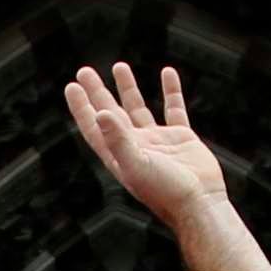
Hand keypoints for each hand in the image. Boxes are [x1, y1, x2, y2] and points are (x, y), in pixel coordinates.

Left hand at [64, 62, 265, 270]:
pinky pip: (174, 109)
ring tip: (119, 66)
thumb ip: (117, 138)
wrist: (199, 203)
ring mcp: (158, 142)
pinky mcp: (181, 138)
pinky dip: (171, 91)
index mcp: (119, 156)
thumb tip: (99, 112)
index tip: (71, 86)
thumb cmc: (165, 191)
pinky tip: (167, 73)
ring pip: (138, 109)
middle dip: (98, 92)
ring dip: (128, 88)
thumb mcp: (136, 164)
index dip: (81, 107)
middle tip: (85, 71)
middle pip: (111, 114)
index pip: (94, 127)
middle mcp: (135, 147)